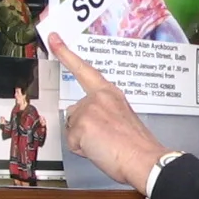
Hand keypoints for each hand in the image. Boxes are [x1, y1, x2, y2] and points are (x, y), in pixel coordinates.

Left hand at [50, 34, 168, 191]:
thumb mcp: (123, 119)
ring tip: (105, 145)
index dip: (66, 54)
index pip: (85, 69)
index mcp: (111, 93)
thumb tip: (92, 125)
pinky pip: (73, 142)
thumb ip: (104, 113)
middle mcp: (99, 97)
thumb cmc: (137, 146)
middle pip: (75, 112)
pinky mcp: (82, 123)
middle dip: (83, 128)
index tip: (53, 38)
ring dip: (84, 140)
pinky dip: (83, 150)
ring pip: (73, 128)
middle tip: (105, 139)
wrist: (144, 159)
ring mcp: (89, 109)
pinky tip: (100, 150)